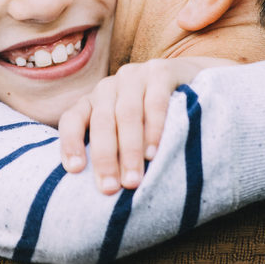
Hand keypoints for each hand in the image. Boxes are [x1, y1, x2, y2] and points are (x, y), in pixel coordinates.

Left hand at [58, 57, 234, 193]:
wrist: (194, 81)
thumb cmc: (153, 119)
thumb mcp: (126, 130)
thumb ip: (112, 149)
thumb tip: (99, 191)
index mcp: (94, 101)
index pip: (72, 119)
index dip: (70, 143)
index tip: (75, 171)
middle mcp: (109, 86)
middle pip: (101, 121)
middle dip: (105, 157)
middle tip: (110, 188)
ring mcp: (135, 75)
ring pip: (127, 113)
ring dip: (129, 149)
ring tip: (133, 180)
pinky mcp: (162, 71)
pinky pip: (155, 102)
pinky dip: (153, 129)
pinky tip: (153, 152)